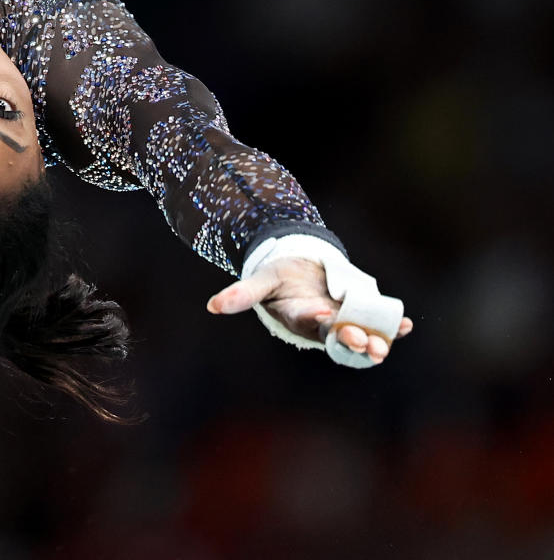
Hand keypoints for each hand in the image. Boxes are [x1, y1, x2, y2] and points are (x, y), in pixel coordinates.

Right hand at [206, 257, 413, 364]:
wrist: (302, 272)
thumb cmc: (279, 278)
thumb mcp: (262, 280)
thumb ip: (242, 294)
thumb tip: (212, 306)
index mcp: (298, 317)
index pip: (305, 321)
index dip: (313, 318)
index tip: (322, 313)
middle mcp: (323, 324)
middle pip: (337, 336)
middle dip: (350, 340)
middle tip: (362, 341)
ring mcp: (344, 320)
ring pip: (361, 335)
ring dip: (374, 342)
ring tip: (384, 346)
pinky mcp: (360, 313)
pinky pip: (378, 323)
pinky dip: (393, 327)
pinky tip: (406, 326)